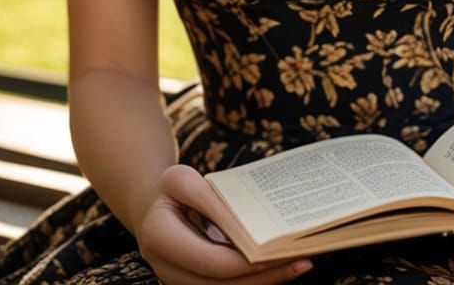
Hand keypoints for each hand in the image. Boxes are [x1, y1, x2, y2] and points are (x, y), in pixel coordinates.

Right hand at [134, 164, 313, 284]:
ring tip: (300, 263)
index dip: (243, 259)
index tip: (274, 245)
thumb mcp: (181, 179)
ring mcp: (182, 283)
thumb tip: (247, 225)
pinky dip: (258, 279)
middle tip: (299, 258)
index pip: (209, 260)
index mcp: (161, 239)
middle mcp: (169, 270)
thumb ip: (211, 200)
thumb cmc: (172, 190)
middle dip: (263, 273)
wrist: (153, 210)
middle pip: (222, 284)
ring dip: (266, 280)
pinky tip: (283, 265)